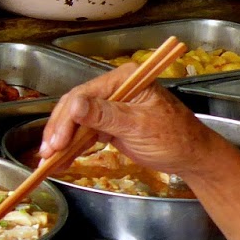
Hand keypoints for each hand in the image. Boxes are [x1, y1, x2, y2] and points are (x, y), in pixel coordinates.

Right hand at [40, 64, 226, 177]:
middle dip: (59, 130)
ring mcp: (111, 106)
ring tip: (49, 159)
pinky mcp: (110, 123)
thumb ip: (105, 115)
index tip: (57, 142)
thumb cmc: (174, 138)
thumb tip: (74, 106)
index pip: (84, 95)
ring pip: (76, 119)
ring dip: (62, 139)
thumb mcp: (138, 126)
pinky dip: (72, 145)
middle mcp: (115, 88)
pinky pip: (85, 131)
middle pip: (75, 106)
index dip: (66, 119)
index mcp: (125, 80)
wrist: (192, 157)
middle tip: (47, 153)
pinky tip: (62, 159)